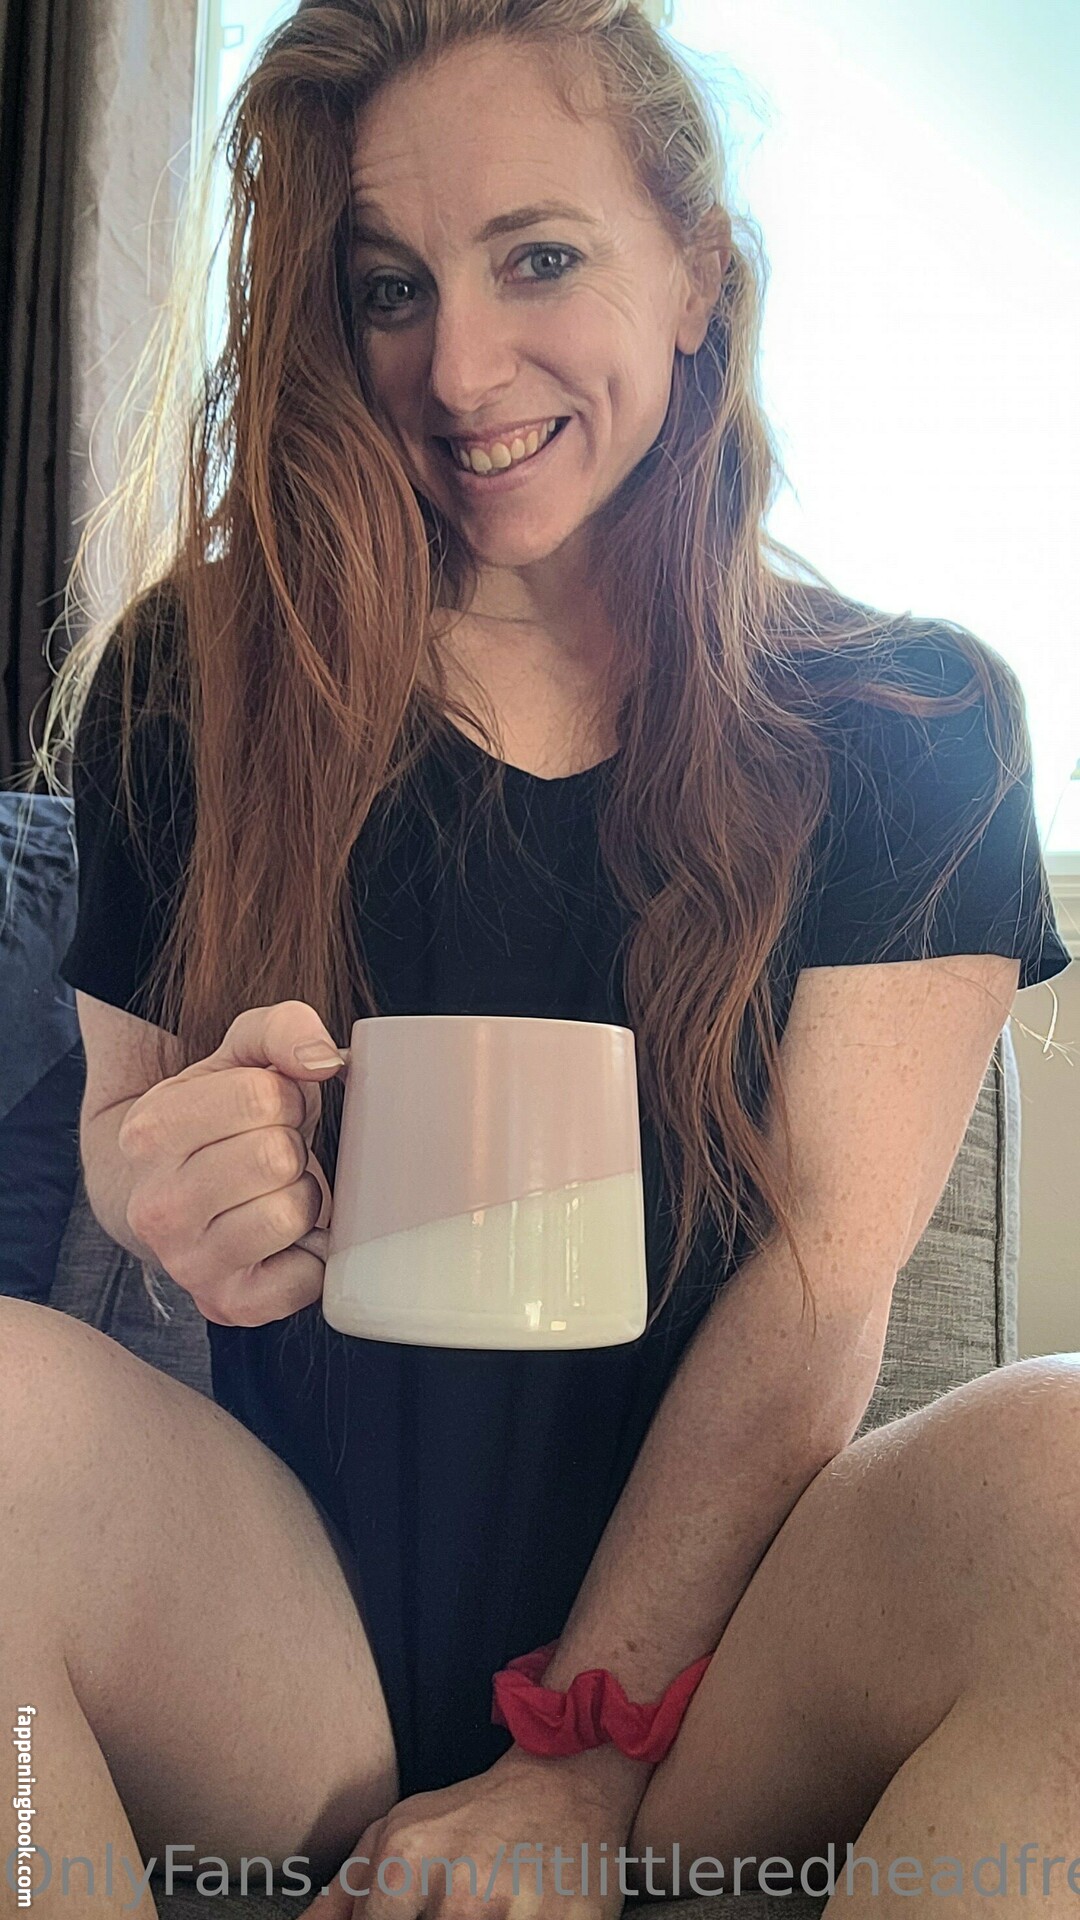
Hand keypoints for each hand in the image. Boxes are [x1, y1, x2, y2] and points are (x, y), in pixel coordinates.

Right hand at [118, 1000, 346, 1324]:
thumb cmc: (225, 1117)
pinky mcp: (229, 1307)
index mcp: (149, 1133)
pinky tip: (286, 1238)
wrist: (180, 1195)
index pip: (261, 1097)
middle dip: (292, 1146)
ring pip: (292, 1213)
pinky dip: (314, 1253)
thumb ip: (282, 1029)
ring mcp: (189, 1265)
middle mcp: (156, 1207)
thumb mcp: (243, 1055)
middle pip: (277, 1157)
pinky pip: (308, 1277)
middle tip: (273, 1154)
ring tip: (274, 1192)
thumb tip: (325, 1059)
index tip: (268, 1108)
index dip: (284, 1095)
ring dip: (303, 1196)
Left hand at [301, 1750, 642, 1919]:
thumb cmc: (472, 1815)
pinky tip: (518, 1911)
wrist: (567, 1777)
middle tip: (459, 1906)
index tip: (420, 1913)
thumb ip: (343, 1897)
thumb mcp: (396, 1834)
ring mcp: (512, 1918)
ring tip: (488, 1906)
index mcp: (405, 1864)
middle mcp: (457, 1895)